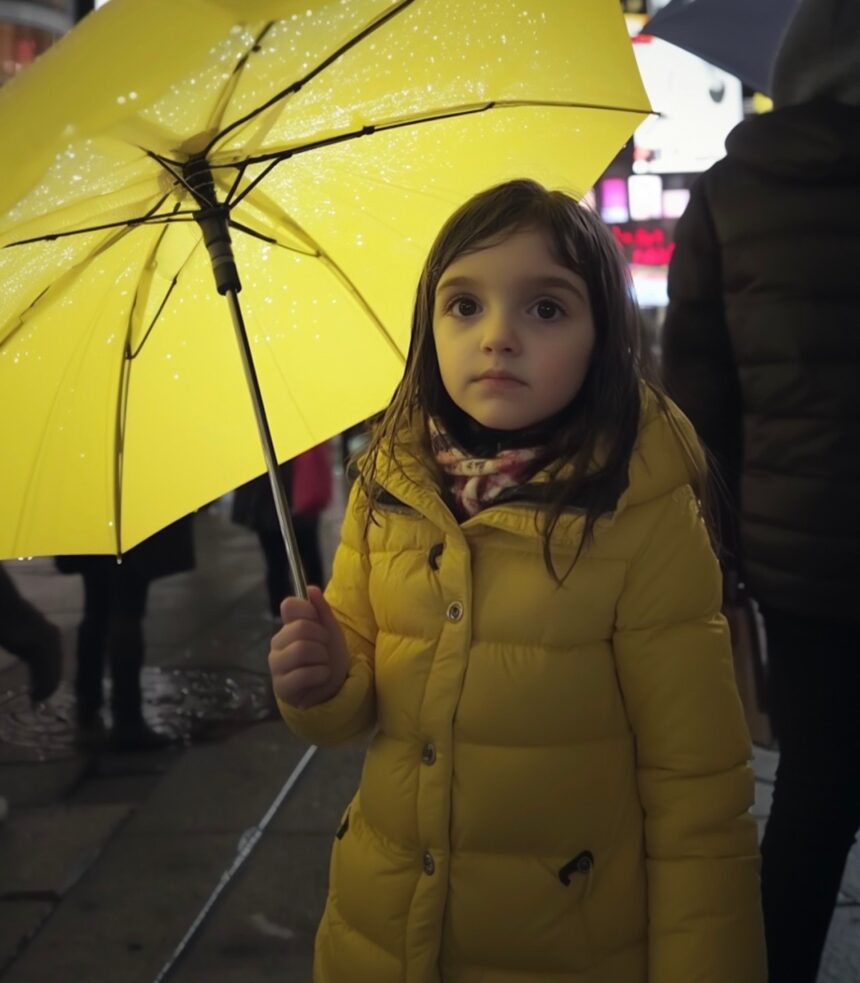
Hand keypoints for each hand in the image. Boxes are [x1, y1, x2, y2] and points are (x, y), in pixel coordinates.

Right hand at [269, 586, 349, 708]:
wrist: (333, 686)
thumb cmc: (329, 655)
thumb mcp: (330, 629)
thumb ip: (321, 609)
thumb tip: (311, 588)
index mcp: (287, 626)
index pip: (290, 605)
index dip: (310, 612)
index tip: (318, 623)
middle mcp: (277, 643)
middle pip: (301, 628)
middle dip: (322, 639)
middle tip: (324, 649)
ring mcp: (276, 665)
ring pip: (302, 650)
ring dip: (322, 658)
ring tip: (322, 664)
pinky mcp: (281, 686)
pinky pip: (303, 674)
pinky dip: (320, 674)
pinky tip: (320, 677)